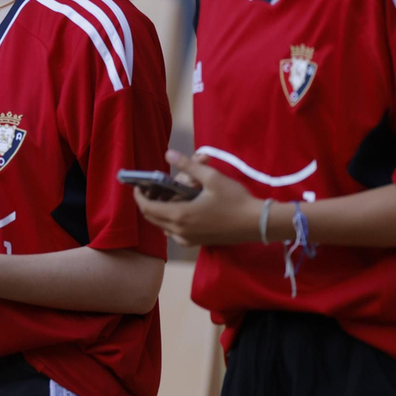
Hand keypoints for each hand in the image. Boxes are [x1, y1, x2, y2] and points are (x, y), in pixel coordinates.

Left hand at [134, 150, 261, 246]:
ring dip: (158, 214)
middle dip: (146, 203)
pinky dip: (170, 224)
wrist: (257, 223)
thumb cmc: (235, 199)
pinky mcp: (197, 243)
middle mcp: (180, 230)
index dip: (139, 196)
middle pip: (152, 219)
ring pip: (163, 227)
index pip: (147, 208)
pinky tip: (179, 212)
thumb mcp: (212, 177)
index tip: (138, 185)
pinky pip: (175, 234)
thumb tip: (168, 153)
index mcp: (180, 215)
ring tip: (163, 197)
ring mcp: (189, 239)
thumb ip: (188, 166)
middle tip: (150, 188)